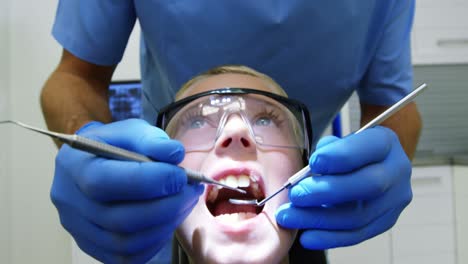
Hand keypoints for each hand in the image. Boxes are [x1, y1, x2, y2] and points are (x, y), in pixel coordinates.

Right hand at [50, 119, 203, 262]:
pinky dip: (156, 240)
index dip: (147, 181)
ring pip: (125, 242)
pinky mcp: (93, 246)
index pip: (103, 181)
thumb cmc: (114, 146)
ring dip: (165, 223)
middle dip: (165, 206)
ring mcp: (78, 229)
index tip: (179, 176)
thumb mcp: (130, 131)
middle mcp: (69, 201)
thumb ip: (151, 140)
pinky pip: (128, 255)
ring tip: (184, 202)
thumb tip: (175, 154)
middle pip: (118, 218)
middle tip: (191, 190)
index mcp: (72, 166)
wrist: (94, 163)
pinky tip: (169, 218)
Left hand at [276, 126, 411, 248]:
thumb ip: (327, 149)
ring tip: (289, 217)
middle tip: (296, 195)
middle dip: (327, 192)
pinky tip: (306, 237)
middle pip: (368, 186)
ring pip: (359, 216)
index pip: (368, 148)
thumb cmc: (349, 151)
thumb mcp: (340, 140)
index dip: (340, 157)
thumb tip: (312, 169)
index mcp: (385, 144)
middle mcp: (396, 172)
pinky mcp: (384, 223)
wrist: (370, 164)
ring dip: (319, 219)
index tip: (313, 162)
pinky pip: (356, 235)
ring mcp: (393, 201)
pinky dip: (329, 238)